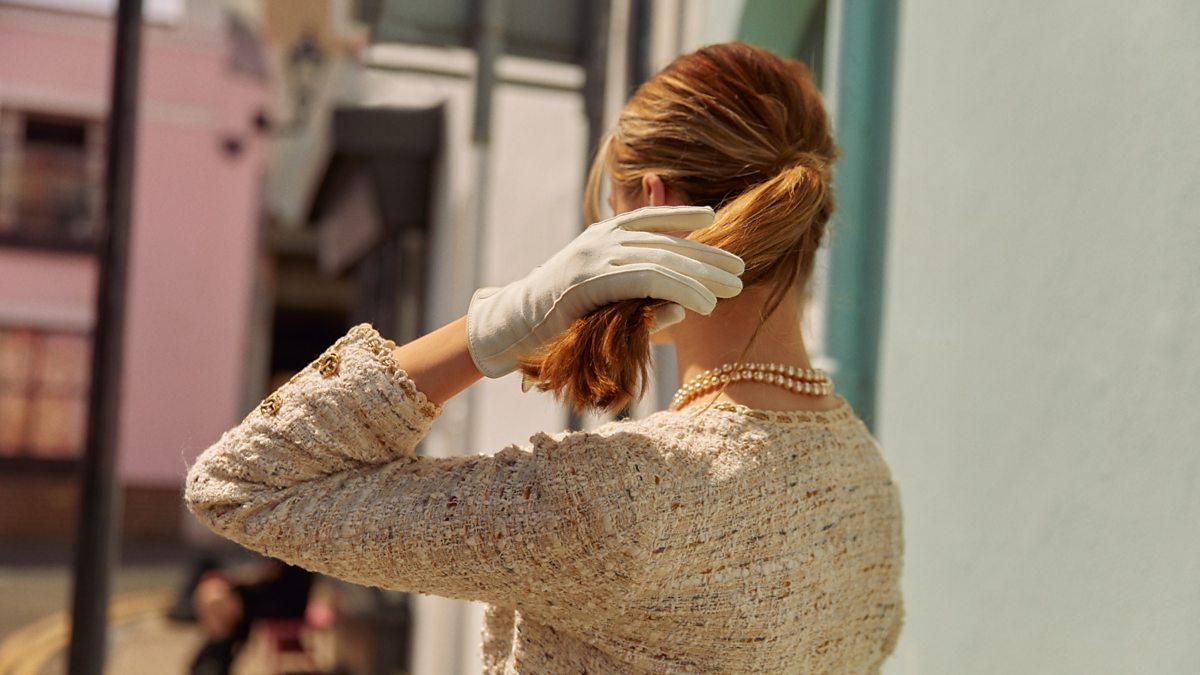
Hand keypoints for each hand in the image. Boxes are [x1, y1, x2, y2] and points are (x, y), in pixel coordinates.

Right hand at [466, 205, 743, 377]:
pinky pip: (648, 280)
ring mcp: (595, 257)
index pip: (647, 218)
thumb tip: (679, 310)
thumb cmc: (554, 320)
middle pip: (665, 242)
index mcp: (599, 237)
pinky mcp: (594, 280)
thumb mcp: (598, 299)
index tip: (712, 217)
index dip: (680, 215)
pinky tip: (704, 302)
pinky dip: (680, 290)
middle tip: (741, 271)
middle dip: (706, 256)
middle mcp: (600, 240)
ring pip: (662, 259)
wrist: (511, 327)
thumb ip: (636, 296)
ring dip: (702, 275)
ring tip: (732, 289)